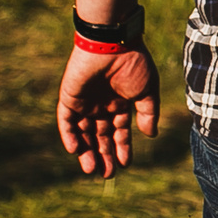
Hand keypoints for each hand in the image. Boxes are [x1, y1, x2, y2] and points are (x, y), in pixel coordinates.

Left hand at [56, 44, 160, 177]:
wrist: (113, 43)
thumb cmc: (133, 63)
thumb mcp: (146, 91)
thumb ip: (147, 113)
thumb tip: (150, 135)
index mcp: (120, 102)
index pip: (118, 130)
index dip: (122, 147)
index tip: (125, 164)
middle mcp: (101, 104)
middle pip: (100, 135)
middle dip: (104, 155)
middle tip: (107, 174)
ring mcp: (84, 102)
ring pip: (83, 132)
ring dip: (86, 151)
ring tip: (92, 170)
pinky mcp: (69, 97)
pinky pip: (66, 121)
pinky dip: (70, 136)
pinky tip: (76, 150)